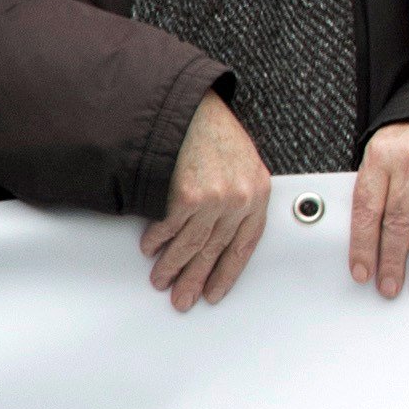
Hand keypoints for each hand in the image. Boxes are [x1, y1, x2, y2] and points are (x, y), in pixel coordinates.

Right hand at [143, 90, 274, 312]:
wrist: (187, 108)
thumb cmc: (213, 132)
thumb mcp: (243, 162)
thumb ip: (239, 194)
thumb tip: (223, 230)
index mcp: (258, 192)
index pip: (245, 245)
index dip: (228, 272)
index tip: (214, 292)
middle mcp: (239, 199)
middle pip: (215, 251)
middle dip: (196, 279)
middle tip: (183, 300)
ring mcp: (213, 199)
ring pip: (190, 246)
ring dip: (172, 267)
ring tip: (162, 281)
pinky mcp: (186, 197)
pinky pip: (168, 229)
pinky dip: (156, 241)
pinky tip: (150, 250)